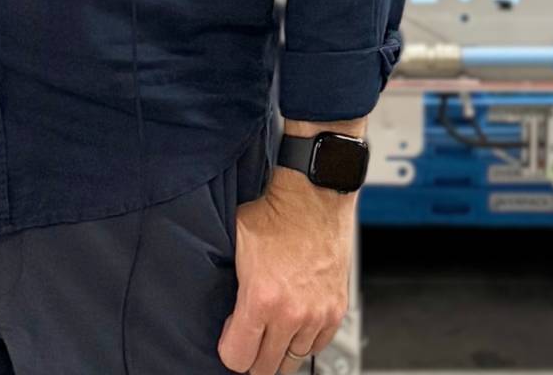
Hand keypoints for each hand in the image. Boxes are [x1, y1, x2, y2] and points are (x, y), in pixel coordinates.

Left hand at [216, 171, 351, 373]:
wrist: (314, 195)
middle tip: (251, 334)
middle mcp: (291, 313)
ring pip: (292, 359)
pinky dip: (304, 339)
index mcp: (261, 299)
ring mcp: (317, 313)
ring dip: (280, 347)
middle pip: (265, 366)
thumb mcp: (235, 246)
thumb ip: (227, 286)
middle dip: (253, 354)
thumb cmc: (275, 213)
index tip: (232, 335)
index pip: (238, 359)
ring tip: (273, 324)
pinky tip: (294, 322)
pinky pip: (317, 346)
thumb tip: (217, 307)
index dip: (230, 348)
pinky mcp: (336, 309)